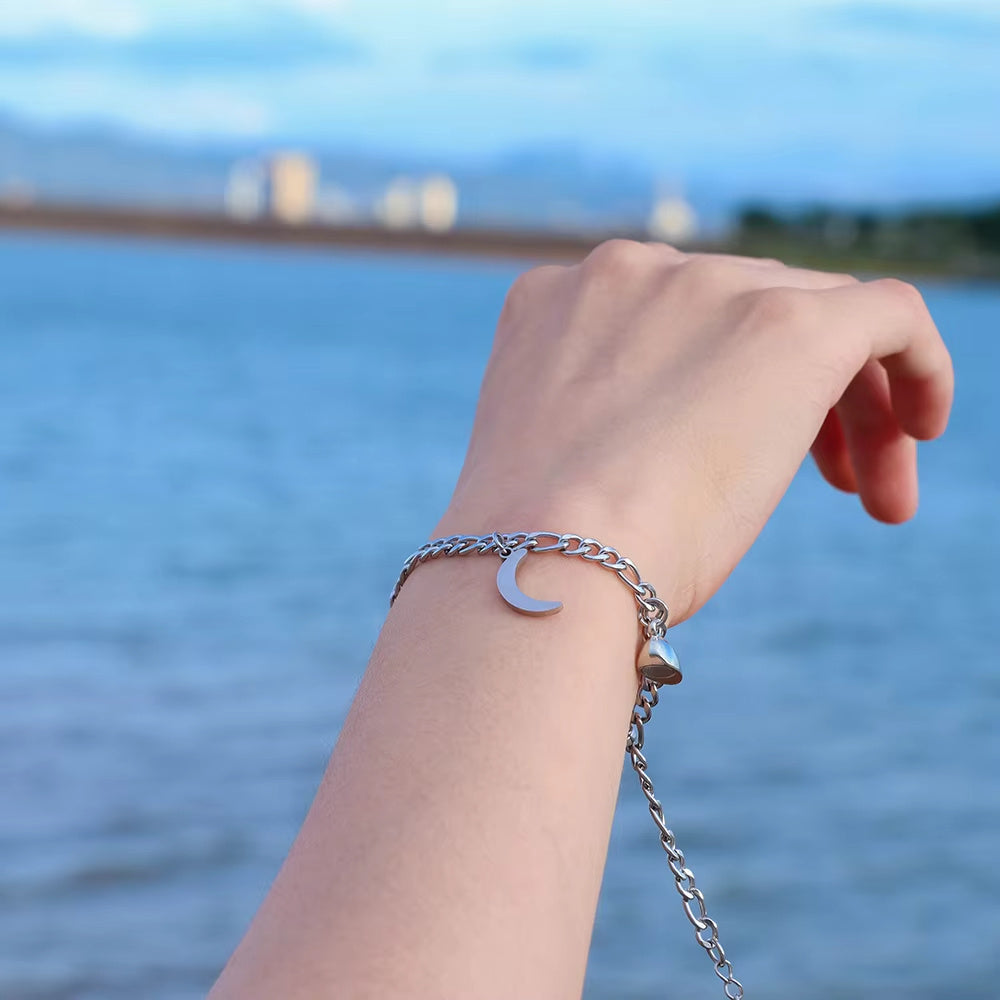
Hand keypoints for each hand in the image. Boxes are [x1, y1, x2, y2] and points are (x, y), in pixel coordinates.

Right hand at [435, 241, 953, 622]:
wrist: (543, 561)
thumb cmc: (543, 547)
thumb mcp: (561, 455)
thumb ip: (606, 414)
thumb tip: (667, 450)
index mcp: (560, 301)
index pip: (673, 318)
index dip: (721, 383)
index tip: (740, 456)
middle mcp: (629, 273)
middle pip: (750, 312)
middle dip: (793, 398)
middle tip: (832, 486)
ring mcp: (706, 287)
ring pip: (818, 318)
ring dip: (849, 405)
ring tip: (867, 492)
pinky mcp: (788, 322)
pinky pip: (890, 312)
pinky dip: (918, 365)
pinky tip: (922, 431)